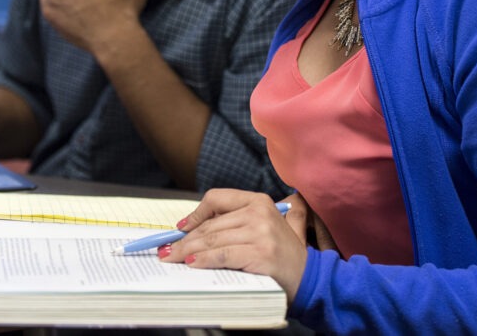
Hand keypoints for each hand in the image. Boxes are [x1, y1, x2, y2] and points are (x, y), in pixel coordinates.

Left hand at [159, 189, 309, 301]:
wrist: (309, 277)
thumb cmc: (283, 254)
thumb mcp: (265, 226)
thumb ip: (238, 219)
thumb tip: (195, 225)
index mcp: (259, 201)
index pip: (217, 198)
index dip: (195, 213)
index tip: (181, 228)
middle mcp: (259, 213)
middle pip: (210, 224)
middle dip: (184, 240)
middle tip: (167, 250)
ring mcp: (260, 233)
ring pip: (212, 240)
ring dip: (187, 251)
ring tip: (173, 259)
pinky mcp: (259, 254)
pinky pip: (221, 255)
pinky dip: (203, 261)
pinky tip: (192, 264)